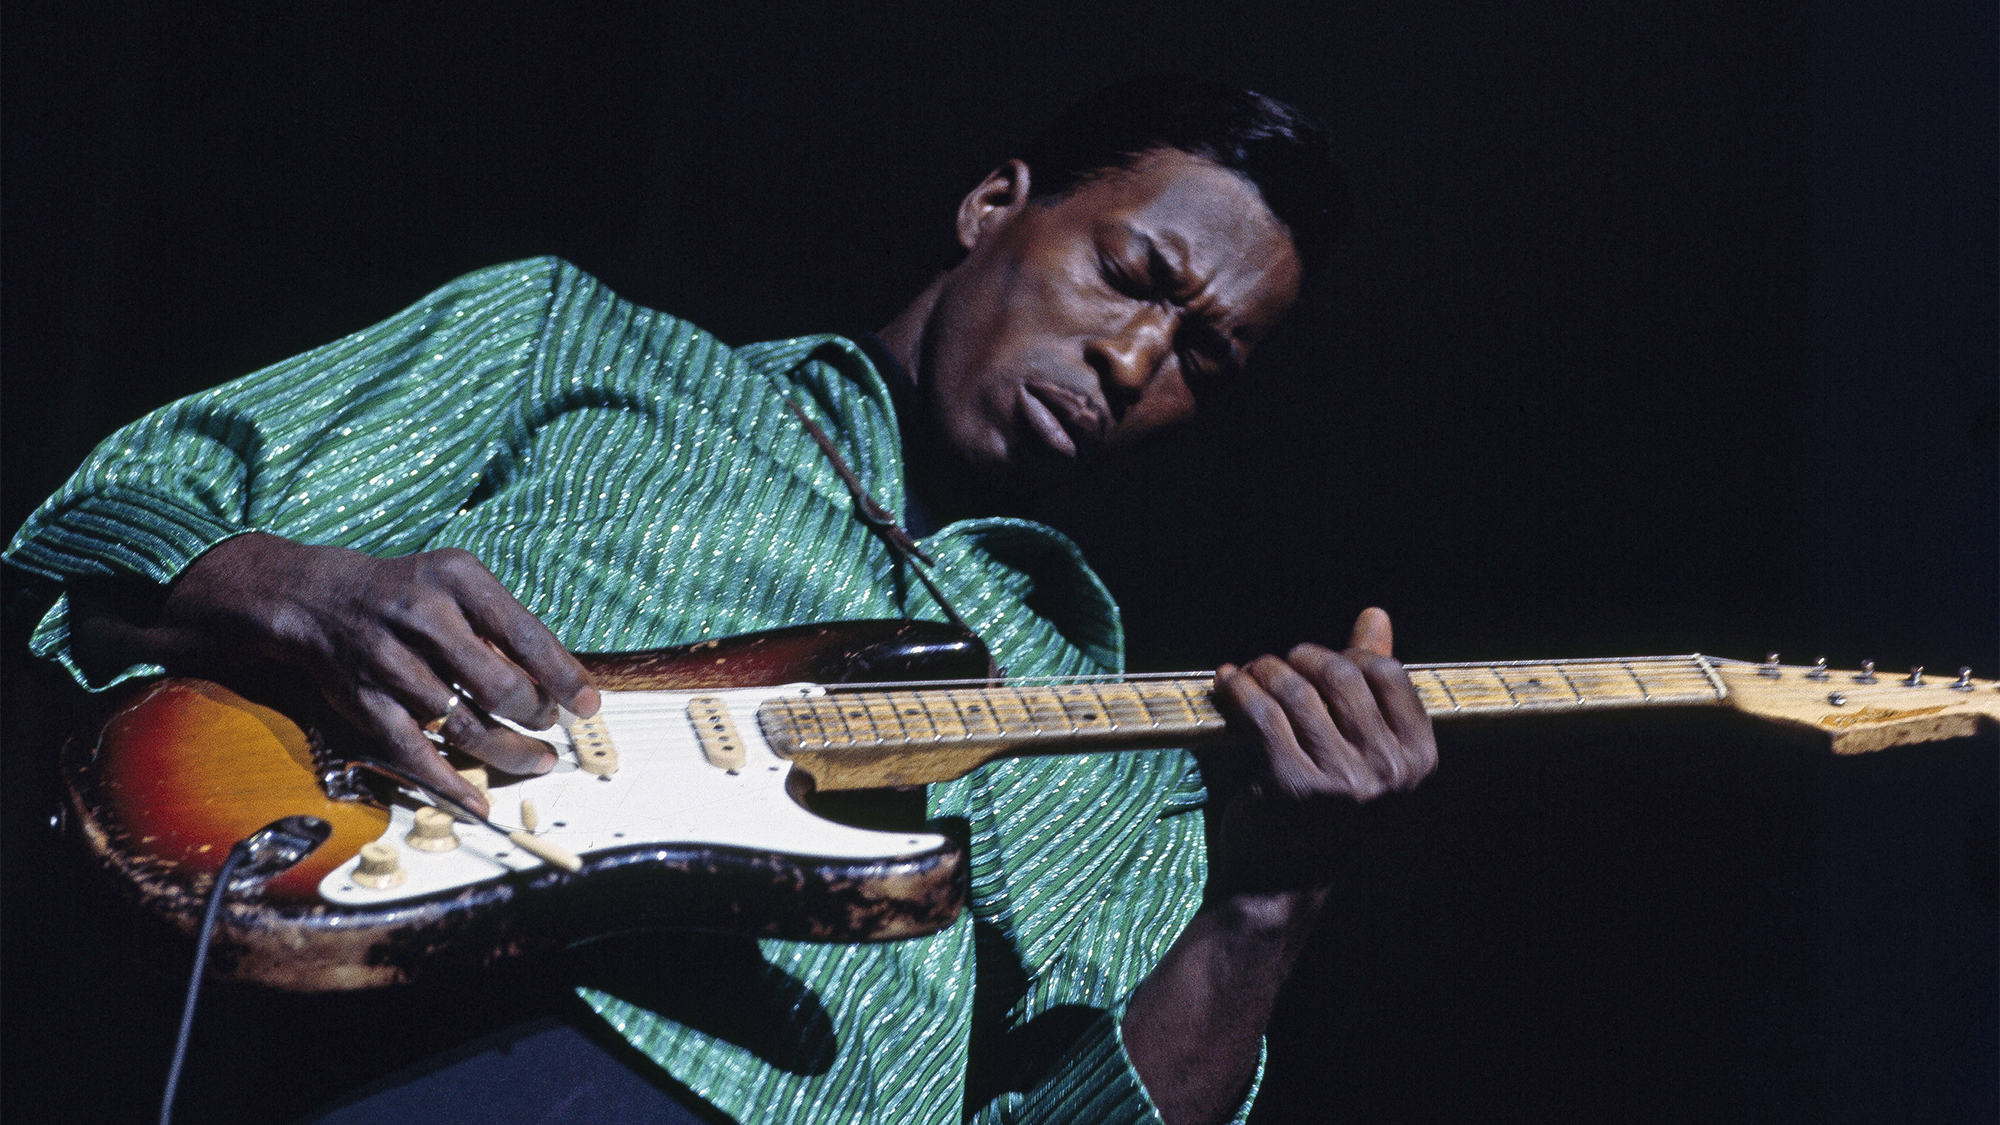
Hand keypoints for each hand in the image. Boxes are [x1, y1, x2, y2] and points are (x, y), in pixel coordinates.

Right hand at [118, 533, 598, 814]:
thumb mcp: (458, 581)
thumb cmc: (408, 591)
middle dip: (535, 714)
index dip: (564, 676)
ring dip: (508, 750)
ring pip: (463, 724)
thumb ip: (503, 622)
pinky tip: (479, 801)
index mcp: (457, 580)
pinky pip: (414, 752)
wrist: (318, 599)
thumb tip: (556, 680)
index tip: (588, 705)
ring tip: (537, 761)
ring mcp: (390, 663)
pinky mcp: (365, 702)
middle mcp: (422, 618)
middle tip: (550, 726)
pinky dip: (450, 782)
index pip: (526, 635)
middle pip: (498, 685)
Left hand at [1209, 607, 1435, 889]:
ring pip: (1296, 691)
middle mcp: (1388, 772)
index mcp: (1417, 758)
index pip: (1387, 672)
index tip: (1316, 662)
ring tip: (1249, 672)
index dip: (1346, 655)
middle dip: (1299, 657)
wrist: (1284, 882)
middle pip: (1340, 674)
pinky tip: (1227, 682)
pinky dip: (1238, 689)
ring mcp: (1341, 782)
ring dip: (1264, 670)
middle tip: (1274, 662)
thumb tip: (1376, 615)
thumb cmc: (1325, 808)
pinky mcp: (1291, 787)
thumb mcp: (1363, 750)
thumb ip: (1372, 683)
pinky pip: (1261, 713)